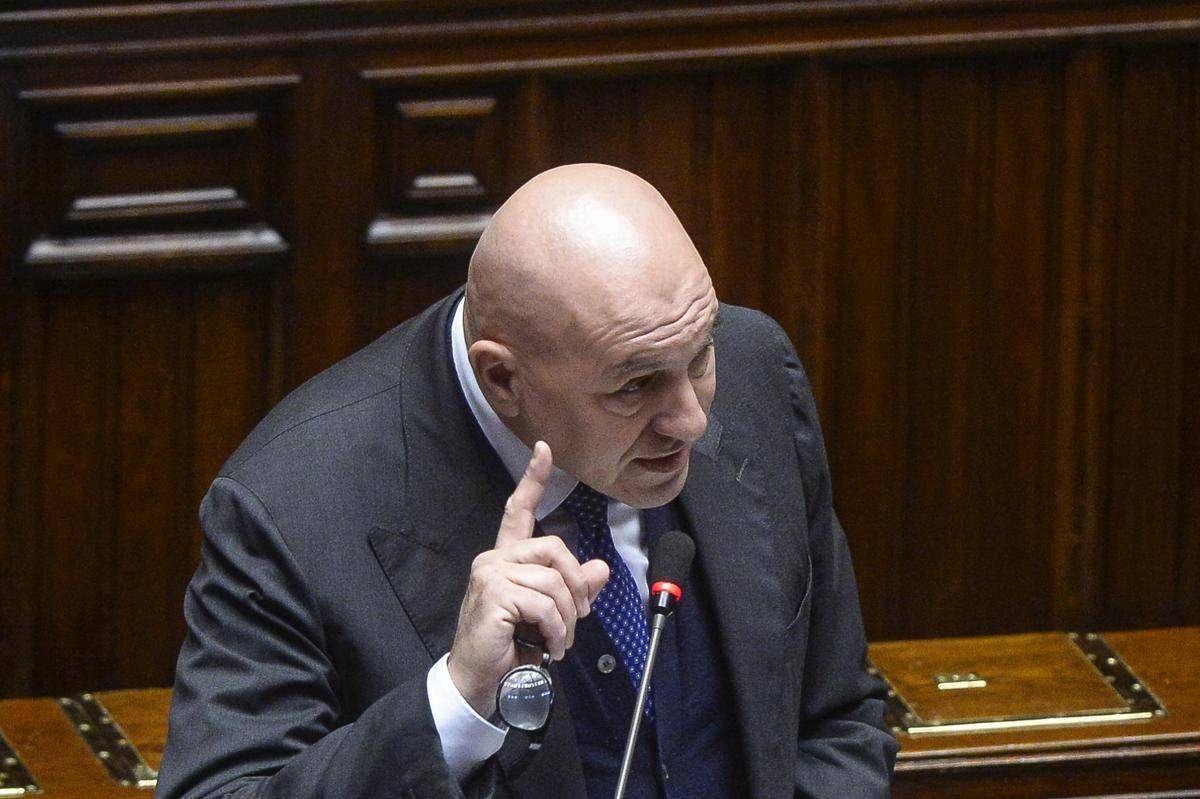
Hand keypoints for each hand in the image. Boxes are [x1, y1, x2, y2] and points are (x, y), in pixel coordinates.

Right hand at [446, 441, 609, 717]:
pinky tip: (548, 646)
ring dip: (566, 619)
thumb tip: (601, 569)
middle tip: (576, 619)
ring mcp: (491, 574)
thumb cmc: (511, 646)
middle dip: (575, 587)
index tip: (544, 449)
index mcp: (507, 557)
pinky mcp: (494, 595)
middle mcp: (495, 559)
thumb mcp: (551, 614)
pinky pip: (544, 604)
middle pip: (554, 548)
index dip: (533, 479)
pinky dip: (555, 629)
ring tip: (558, 641)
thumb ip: (574, 590)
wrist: (481, 680)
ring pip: (553, 581)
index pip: (518, 510)